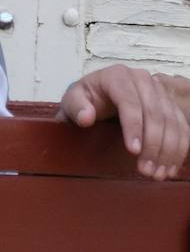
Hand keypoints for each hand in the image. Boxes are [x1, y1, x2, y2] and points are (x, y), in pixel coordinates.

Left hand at [58, 64, 189, 179]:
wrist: (98, 94)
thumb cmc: (84, 99)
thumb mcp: (71, 100)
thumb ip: (75, 107)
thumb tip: (86, 117)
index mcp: (117, 76)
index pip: (129, 102)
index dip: (134, 127)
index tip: (133, 150)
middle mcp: (142, 80)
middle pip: (155, 114)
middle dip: (153, 145)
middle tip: (146, 170)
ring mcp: (160, 91)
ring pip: (172, 122)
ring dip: (168, 151)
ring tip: (157, 174)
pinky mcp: (170, 104)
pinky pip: (182, 127)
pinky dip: (179, 149)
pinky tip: (170, 167)